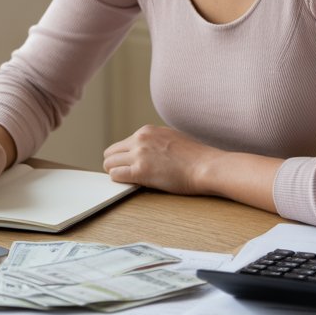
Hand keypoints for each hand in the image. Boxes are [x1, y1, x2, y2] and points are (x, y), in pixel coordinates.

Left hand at [102, 125, 219, 195]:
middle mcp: (140, 139)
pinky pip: (115, 175)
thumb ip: (156, 142)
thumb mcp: (172, 138)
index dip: (124, 157)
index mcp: (147, 131)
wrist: (206, 166)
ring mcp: (139, 154)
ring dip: (116, 173)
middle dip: (115, 164)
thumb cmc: (195, 157)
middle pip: (110, 153)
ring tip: (129, 181)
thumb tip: (147, 151)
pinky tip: (130, 184)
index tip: (129, 166)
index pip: (122, 144)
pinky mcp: (140, 171)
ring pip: (109, 164)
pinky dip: (119, 180)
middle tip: (125, 175)